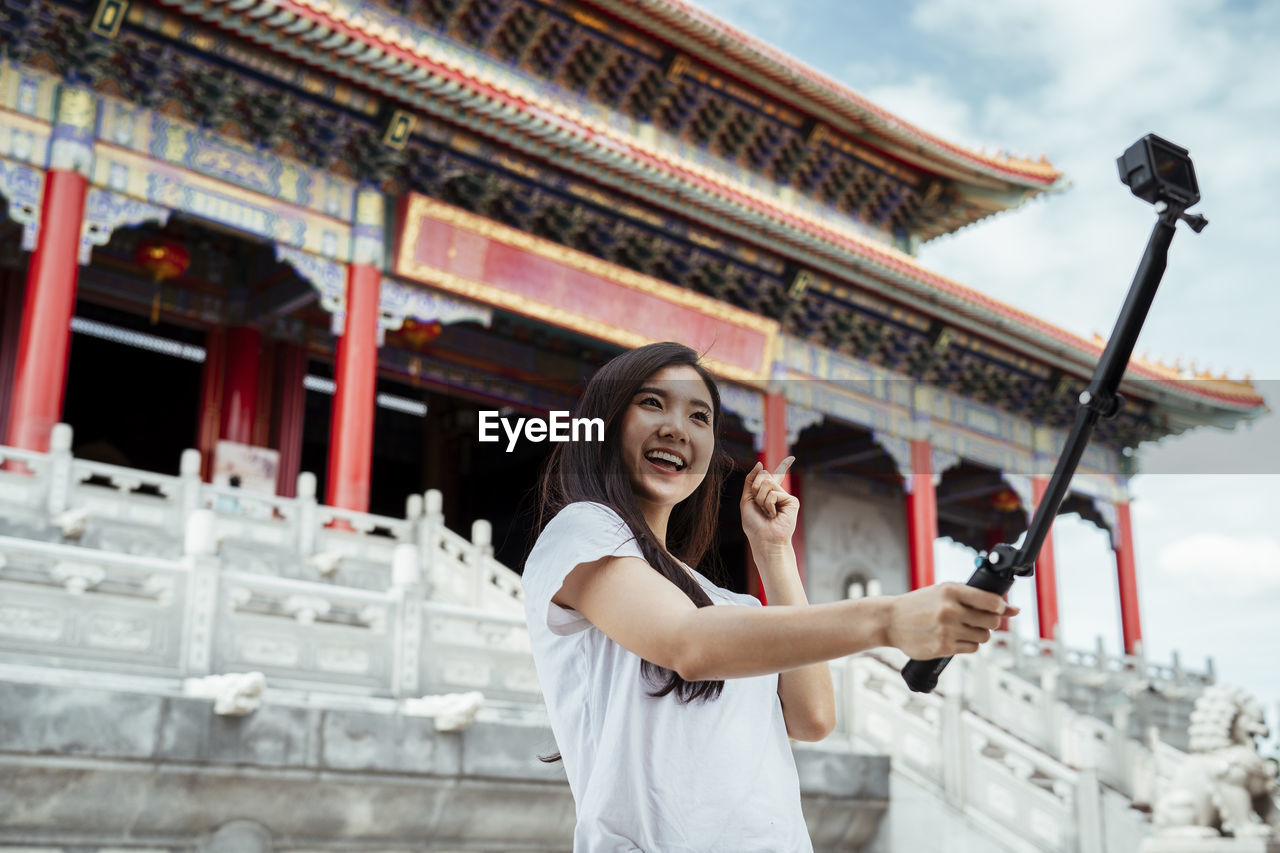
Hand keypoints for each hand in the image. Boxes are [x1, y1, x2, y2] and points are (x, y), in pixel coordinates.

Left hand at [740, 456, 797, 548]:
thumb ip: (751, 481)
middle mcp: (778, 494)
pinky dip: (768, 504)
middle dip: (755, 490)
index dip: (783, 466)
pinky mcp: (792, 501)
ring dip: (760, 499)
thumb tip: (761, 465)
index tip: (791, 458)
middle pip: (764, 477)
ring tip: (766, 512)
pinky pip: (774, 493)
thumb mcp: (747, 500)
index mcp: (768, 494)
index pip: (775, 477)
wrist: (764, 539)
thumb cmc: (754, 524)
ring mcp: (785, 497)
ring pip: (768, 483)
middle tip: (759, 506)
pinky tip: (773, 515)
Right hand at [885, 583, 1019, 659]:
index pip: (992, 601)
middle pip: (992, 621)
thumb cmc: (920, 604)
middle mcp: (950, 610)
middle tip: (978, 619)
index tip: (999, 608)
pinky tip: (955, 637)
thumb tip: (1014, 609)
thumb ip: (977, 598)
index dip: (1001, 607)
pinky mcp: (943, 647)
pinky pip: (972, 648)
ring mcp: (947, 630)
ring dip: (979, 634)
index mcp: (951, 591)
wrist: (891, 620)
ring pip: (984, 637)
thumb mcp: (944, 592)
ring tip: (963, 628)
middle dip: (990, 621)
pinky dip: (968, 644)